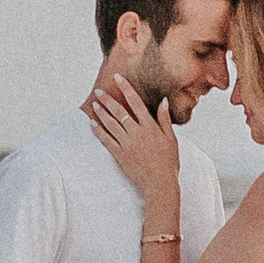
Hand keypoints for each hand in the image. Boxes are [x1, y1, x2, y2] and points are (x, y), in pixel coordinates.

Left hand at [86, 69, 181, 217]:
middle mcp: (137, 133)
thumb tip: (163, 101)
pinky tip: (92, 124)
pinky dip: (99, 131)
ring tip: (94, 104)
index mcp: (150, 127)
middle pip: (119, 111)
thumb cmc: (168, 162)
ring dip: (101, 113)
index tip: (118, 78)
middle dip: (107, 99)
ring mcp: (127, 144)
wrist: (159, 184)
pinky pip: (106, 140)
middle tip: (98, 91)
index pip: (136, 102)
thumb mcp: (171, 139)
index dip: (126, 88)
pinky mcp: (120, 155)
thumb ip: (164, 119)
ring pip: (110, 124)